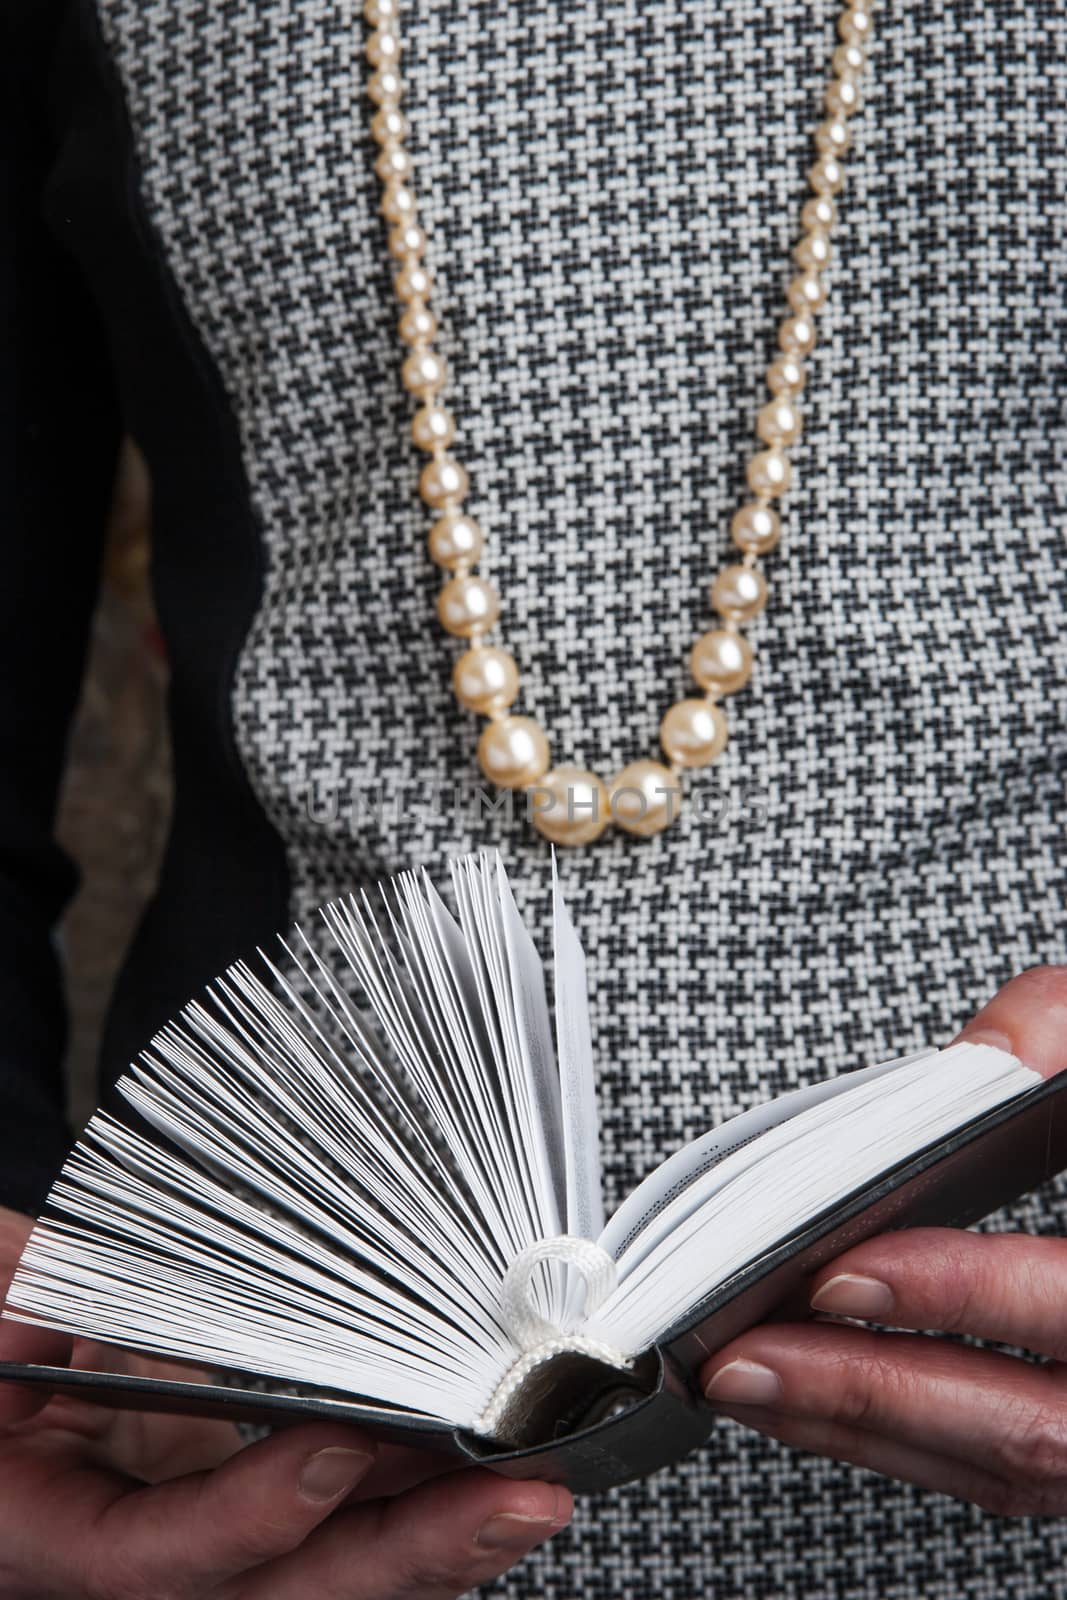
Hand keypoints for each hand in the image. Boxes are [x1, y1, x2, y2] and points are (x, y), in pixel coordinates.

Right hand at [0, 1210, 570, 1597]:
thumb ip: (33, 1303)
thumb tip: (69, 1300)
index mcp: (40, 1533)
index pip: (154, 1557)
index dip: (247, 1514)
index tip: (334, 1448)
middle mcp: (132, 1571)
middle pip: (278, 1598)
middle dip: (406, 1554)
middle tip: (514, 1499)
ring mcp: (199, 1555)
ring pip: (324, 1583)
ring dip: (436, 1542)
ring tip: (532, 1496)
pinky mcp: (243, 1522)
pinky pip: (336, 1541)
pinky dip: (413, 1515)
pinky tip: (486, 1487)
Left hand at [701, 965, 1066, 1516]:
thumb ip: (1060, 1031)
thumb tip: (989, 1054)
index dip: (955, 1293)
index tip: (840, 1275)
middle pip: (1023, 1426)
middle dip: (866, 1387)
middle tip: (745, 1352)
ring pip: (996, 1468)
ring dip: (851, 1427)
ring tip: (738, 1376)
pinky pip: (983, 1472)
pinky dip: (881, 1439)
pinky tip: (796, 1400)